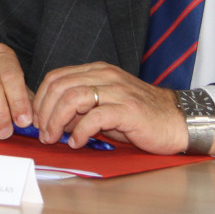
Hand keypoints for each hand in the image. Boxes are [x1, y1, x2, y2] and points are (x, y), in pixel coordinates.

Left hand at [30, 62, 214, 154]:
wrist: (178, 120)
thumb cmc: (140, 117)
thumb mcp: (105, 106)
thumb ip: (81, 107)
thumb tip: (52, 120)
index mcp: (97, 71)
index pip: (57, 77)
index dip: (41, 99)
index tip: (36, 120)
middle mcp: (105, 76)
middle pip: (60, 87)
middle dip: (45, 112)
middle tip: (43, 133)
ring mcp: (117, 90)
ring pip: (73, 97)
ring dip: (57, 120)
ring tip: (55, 138)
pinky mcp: (128, 109)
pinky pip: (95, 116)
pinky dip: (80, 131)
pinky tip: (77, 142)